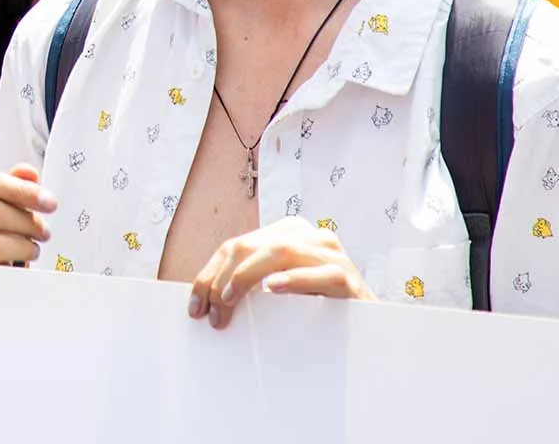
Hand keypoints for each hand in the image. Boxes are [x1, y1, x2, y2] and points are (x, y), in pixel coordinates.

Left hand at [188, 217, 374, 329]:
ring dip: (248, 277)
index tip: (194, 307)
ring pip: (281, 253)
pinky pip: (320, 273)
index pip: (237, 246)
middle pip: (253, 247)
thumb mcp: (277, 287)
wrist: (363, 326)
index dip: (209, 274)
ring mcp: (331, 253)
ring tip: (228, 299)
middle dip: (223, 279)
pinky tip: (274, 288)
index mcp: (288, 232)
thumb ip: (250, 282)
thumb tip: (204, 299)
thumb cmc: (313, 306)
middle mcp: (309, 235)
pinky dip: (295, 280)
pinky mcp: (347, 277)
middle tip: (211, 312)